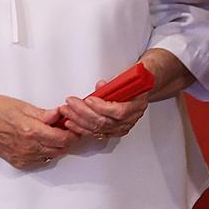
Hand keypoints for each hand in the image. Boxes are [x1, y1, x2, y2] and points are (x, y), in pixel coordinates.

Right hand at [0, 93, 74, 169]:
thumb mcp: (22, 106)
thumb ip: (44, 114)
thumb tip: (60, 114)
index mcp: (31, 131)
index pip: (63, 138)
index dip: (73, 132)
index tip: (75, 124)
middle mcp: (28, 147)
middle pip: (61, 149)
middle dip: (69, 138)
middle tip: (69, 127)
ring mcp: (24, 157)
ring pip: (52, 155)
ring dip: (58, 146)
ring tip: (56, 132)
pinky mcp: (19, 162)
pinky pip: (41, 160)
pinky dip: (47, 152)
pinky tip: (43, 141)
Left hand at [56, 48, 188, 142]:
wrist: (142, 86)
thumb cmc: (135, 79)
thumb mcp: (128, 75)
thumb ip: (116, 81)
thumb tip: (101, 86)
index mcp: (137, 105)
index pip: (119, 112)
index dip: (102, 107)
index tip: (89, 99)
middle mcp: (130, 119)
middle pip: (104, 122)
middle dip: (83, 112)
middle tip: (70, 103)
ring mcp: (121, 127)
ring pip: (98, 128)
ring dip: (79, 120)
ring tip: (66, 111)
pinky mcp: (112, 131)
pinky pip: (95, 133)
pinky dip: (81, 128)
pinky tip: (71, 123)